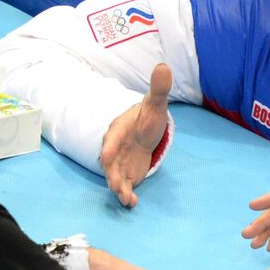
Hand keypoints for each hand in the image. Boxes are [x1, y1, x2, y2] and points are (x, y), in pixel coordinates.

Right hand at [99, 63, 170, 207]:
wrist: (147, 131)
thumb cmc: (147, 116)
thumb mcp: (156, 103)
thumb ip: (159, 89)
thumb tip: (164, 66)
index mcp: (118, 131)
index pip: (111, 140)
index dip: (108, 149)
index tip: (105, 158)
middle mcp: (115, 149)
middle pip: (109, 164)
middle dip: (112, 176)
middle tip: (117, 188)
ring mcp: (120, 163)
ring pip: (116, 178)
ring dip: (120, 189)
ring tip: (128, 200)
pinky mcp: (127, 174)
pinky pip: (125, 186)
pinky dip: (128, 195)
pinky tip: (134, 203)